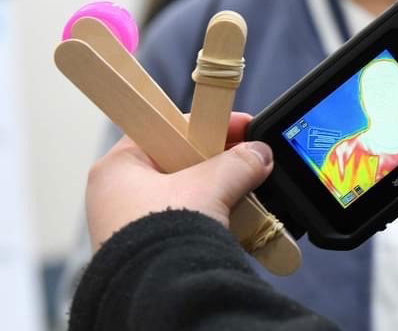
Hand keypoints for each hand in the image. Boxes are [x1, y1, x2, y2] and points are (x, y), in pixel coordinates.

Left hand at [85, 112, 272, 251]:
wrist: (156, 295)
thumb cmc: (161, 237)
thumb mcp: (210, 184)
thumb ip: (238, 162)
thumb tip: (259, 154)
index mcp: (117, 168)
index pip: (167, 129)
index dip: (207, 125)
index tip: (239, 128)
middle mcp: (116, 195)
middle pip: (177, 161)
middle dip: (216, 162)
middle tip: (245, 159)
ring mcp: (129, 225)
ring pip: (183, 194)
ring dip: (216, 191)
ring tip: (244, 191)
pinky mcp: (146, 249)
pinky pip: (184, 221)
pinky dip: (210, 217)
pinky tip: (233, 219)